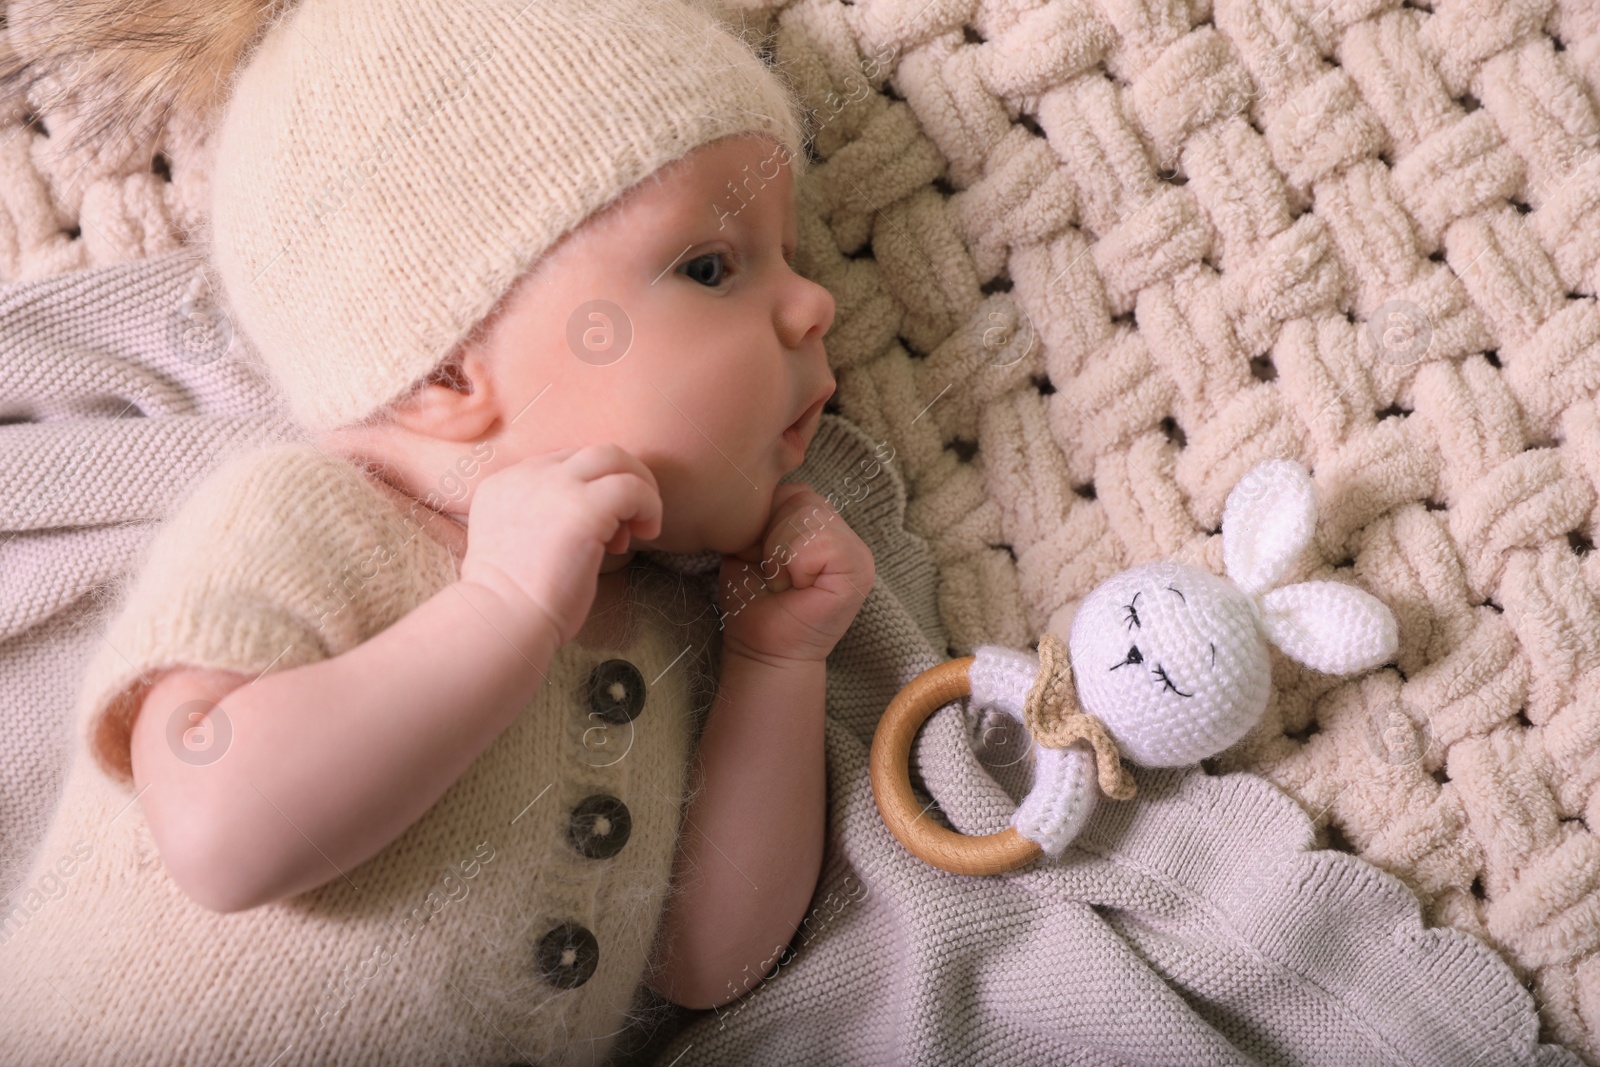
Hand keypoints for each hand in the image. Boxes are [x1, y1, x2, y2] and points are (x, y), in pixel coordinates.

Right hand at [459, 443, 660, 644]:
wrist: (503, 619)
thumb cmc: (513, 602)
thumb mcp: (517, 545)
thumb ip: (544, 522)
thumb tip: (596, 525)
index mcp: (505, 484)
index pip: (563, 463)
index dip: (591, 489)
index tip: (603, 529)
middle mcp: (527, 475)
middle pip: (591, 451)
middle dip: (621, 477)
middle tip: (632, 517)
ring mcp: (554, 486)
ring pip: (613, 456)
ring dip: (639, 485)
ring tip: (644, 524)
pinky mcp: (583, 507)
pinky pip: (632, 487)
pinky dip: (649, 505)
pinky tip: (647, 533)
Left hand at [716, 483, 874, 667]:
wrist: (762, 649)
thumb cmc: (754, 601)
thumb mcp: (750, 545)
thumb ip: (763, 514)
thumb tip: (758, 485)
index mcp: (823, 525)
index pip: (793, 491)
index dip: (766, 523)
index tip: (764, 560)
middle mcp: (847, 534)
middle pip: (801, 499)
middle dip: (772, 537)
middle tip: (774, 574)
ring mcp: (858, 553)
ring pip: (808, 517)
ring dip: (781, 554)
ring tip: (786, 582)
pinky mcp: (859, 571)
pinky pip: (817, 543)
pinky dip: (795, 566)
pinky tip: (798, 589)